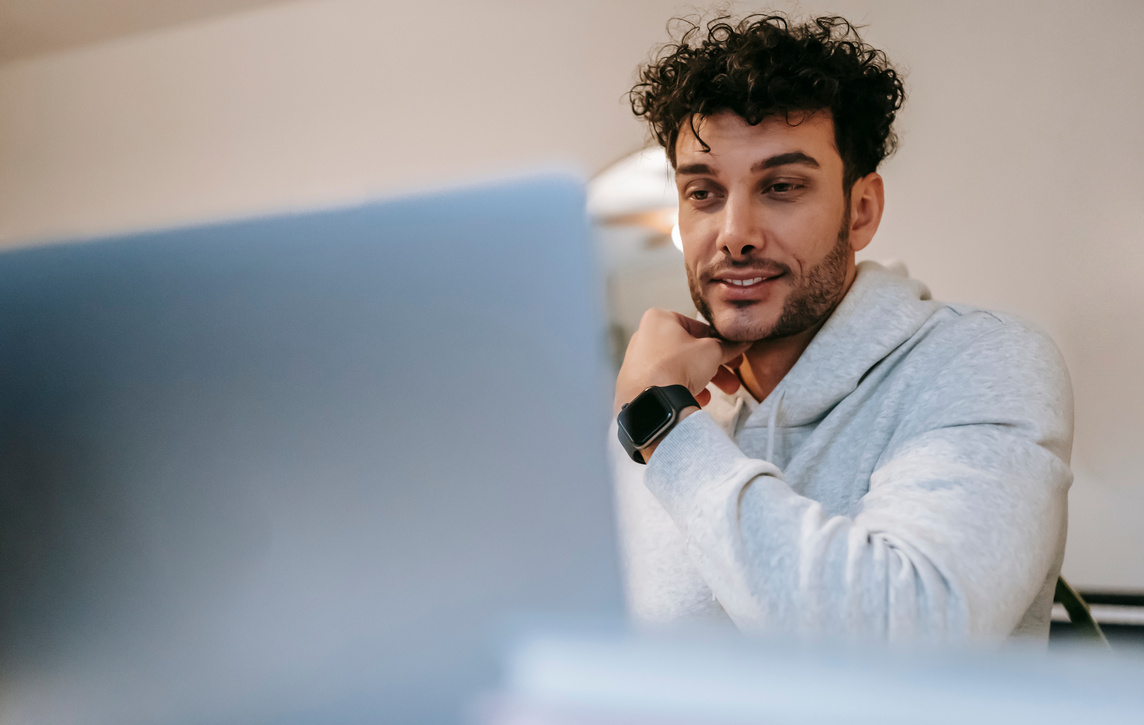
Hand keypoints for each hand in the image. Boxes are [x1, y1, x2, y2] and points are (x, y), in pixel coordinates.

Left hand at [614, 309, 749, 416]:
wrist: (652, 400)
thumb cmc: (677, 367)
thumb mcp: (711, 352)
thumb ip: (727, 347)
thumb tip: (739, 344)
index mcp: (659, 319)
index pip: (698, 327)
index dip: (719, 341)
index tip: (732, 352)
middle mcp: (645, 336)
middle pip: (689, 350)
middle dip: (715, 365)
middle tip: (732, 376)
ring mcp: (638, 360)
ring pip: (679, 367)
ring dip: (703, 379)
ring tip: (723, 392)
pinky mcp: (636, 382)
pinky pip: (666, 382)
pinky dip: (683, 389)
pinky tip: (700, 399)